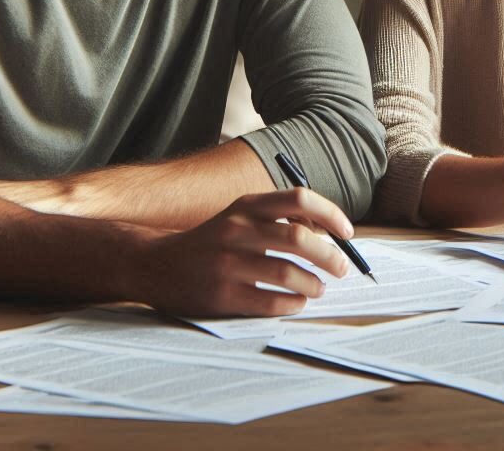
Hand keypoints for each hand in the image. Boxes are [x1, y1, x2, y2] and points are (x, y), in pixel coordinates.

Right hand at [127, 188, 353, 316]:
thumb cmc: (211, 243)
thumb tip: (330, 236)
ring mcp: (228, 263)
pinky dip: (292, 304)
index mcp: (245, 206)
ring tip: (318, 289)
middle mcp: (237, 230)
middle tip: (341, 269)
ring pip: (289, 273)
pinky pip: (271, 301)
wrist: (156, 265)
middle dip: (330, 257)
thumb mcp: (238, 218)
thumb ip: (277, 220)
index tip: (347, 234)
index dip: (331, 215)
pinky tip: (296, 303)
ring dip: (314, 285)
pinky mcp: (222, 294)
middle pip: (300, 239)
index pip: (299, 199)